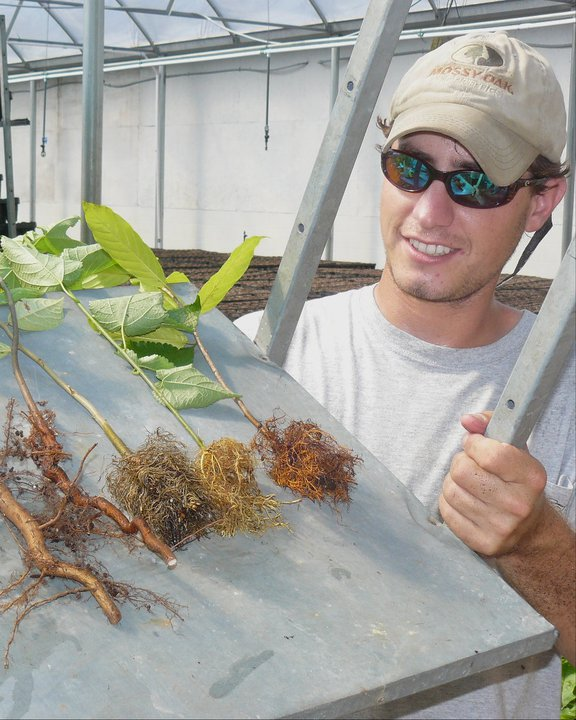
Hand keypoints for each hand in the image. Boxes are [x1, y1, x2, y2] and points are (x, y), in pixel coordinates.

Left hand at [439, 412, 547, 556]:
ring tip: (467, 482)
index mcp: (530, 478)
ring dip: (453, 480)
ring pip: (450, 489)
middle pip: (462, 471)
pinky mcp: (481, 542)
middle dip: (460, 461)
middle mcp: (517, 505)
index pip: (490, 454)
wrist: (529, 530)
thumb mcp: (514, 449)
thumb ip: (491, 425)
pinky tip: (464, 498)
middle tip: (470, 464)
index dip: (474, 444)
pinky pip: (446, 510)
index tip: (475, 444)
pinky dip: (449, 500)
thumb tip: (467, 420)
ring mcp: (499, 527)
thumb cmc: (517, 483)